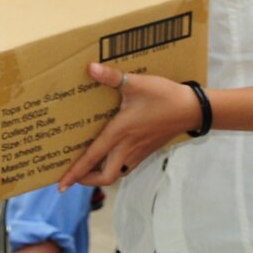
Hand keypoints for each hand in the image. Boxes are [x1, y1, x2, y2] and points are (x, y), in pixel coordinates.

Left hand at [58, 64, 198, 189]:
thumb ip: (112, 77)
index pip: (93, 158)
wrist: (192, 109)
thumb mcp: (137, 83)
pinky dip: (114, 167)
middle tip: (73, 176)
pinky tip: (110, 156)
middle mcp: (127, 147)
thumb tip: (90, 68)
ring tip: (88, 168)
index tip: (61, 185)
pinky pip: (126, 166)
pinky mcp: (147, 151)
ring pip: (116, 173)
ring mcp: (138, 152)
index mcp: (120, 132)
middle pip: (105, 177)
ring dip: (100, 175)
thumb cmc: (164, 96)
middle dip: (86, 180)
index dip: (76, 173)